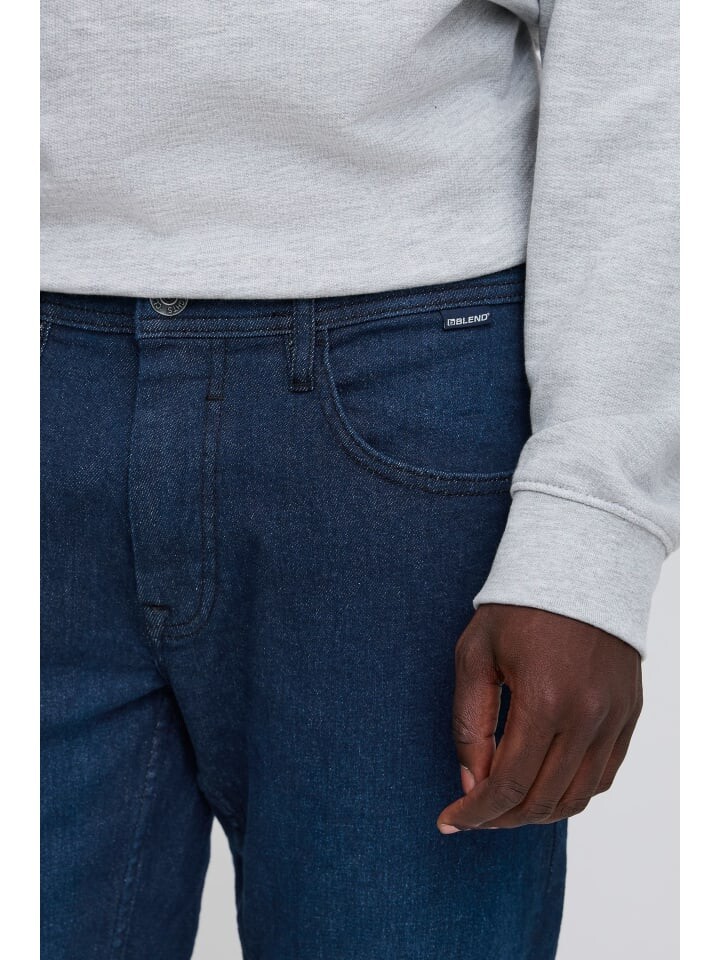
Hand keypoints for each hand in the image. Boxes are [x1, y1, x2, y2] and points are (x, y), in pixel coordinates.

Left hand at [437, 604, 642, 831]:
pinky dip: (572, 791)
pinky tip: (542, 782)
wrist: (579, 567)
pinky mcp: (629, 714)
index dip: (476, 812)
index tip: (449, 822)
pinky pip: (603, 775)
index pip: (510, 784)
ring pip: (578, 797)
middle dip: (501, 818)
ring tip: (504, 804)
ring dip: (537, 812)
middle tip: (472, 814)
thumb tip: (471, 783)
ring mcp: (615, 718)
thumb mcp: (475, 656)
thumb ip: (469, 724)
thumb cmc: (517, 607)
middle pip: (544, 800)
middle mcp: (587, 717)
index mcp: (544, 700)